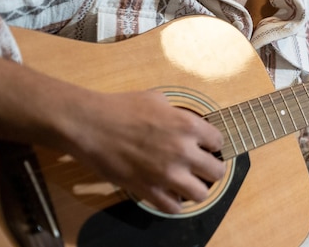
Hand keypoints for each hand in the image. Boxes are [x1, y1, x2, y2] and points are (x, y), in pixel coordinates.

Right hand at [63, 90, 225, 214]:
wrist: (90, 124)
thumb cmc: (121, 107)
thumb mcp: (158, 100)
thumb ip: (177, 113)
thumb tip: (185, 121)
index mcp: (188, 125)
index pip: (218, 142)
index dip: (212, 145)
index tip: (206, 147)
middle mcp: (182, 150)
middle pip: (216, 171)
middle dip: (211, 169)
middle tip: (202, 168)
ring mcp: (166, 172)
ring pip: (200, 194)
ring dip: (197, 189)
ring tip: (189, 183)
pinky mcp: (147, 189)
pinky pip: (173, 208)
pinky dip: (174, 203)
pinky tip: (170, 194)